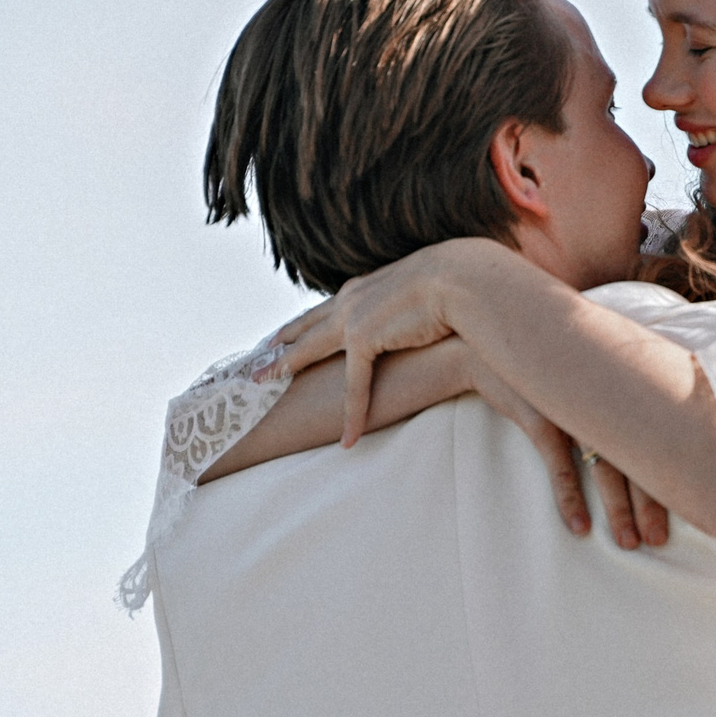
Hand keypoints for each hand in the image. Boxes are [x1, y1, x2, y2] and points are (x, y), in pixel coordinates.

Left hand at [268, 241, 504, 446]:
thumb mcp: (417, 289)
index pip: (320, 311)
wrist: (461, 278)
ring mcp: (353, 319)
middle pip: (303, 328)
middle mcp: (350, 300)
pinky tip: (348, 438)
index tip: (278, 336)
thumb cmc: (452, 284)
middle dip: (276, 345)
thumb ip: (401, 304)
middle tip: (255, 360)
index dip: (297, 326)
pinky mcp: (366, 339)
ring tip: (261, 386)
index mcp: (360, 288)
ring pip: (308, 350)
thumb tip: (409, 316)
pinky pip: (355, 386)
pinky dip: (353, 414)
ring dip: (282, 370)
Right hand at [472, 352, 667, 548]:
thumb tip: (653, 437)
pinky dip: (570, 497)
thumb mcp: (589, 379)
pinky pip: (560, 463)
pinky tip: (579, 528)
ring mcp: (574, 405)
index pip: (660, 437)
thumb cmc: (551, 372)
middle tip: (659, 541)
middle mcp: (605, 396)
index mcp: (623, 389)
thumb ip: (620, 399)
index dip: (675, 477)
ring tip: (628, 543)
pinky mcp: (541, 413)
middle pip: (639, 457)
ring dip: (618, 508)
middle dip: (651, 503)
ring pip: (605, 465)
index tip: (689, 513)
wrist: (492, 348)